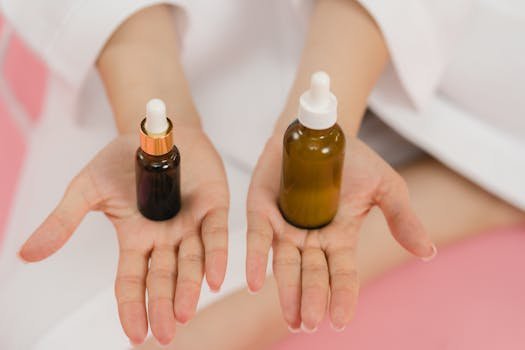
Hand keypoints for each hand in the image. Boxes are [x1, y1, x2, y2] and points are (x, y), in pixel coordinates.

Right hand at [18, 127, 228, 345]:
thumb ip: (63, 221)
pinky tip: (214, 278)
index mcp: (135, 239)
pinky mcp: (213, 207)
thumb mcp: (87, 189)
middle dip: (163, 306)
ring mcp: (190, 224)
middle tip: (166, 334)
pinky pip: (215, 235)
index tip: (137, 336)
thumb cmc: (121, 161)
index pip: (132, 281)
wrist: (153, 131)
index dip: (133, 308)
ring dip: (189, 288)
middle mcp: (164, 238)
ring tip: (184, 313)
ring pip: (191, 262)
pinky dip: (215, 255)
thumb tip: (26, 254)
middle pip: (163, 278)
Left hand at [246, 134, 434, 331]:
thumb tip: (428, 252)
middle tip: (309, 323)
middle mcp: (311, 239)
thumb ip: (401, 218)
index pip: (343, 274)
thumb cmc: (355, 161)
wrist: (323, 132)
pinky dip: (255, 260)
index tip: (340, 321)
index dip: (342, 296)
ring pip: (285, 265)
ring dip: (287, 291)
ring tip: (291, 318)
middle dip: (311, 298)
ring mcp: (285, 226)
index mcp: (341, 238)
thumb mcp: (385, 187)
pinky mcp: (262, 210)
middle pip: (312, 274)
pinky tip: (253, 282)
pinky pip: (258, 239)